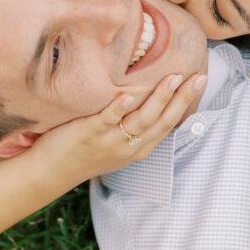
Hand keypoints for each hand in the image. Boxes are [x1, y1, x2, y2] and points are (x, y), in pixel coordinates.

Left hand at [35, 72, 206, 180]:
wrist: (50, 172)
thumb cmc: (82, 153)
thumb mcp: (115, 145)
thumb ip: (131, 126)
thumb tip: (145, 97)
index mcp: (137, 149)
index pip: (168, 124)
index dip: (185, 103)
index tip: (199, 81)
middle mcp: (128, 147)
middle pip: (162, 121)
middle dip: (182, 98)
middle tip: (199, 77)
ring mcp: (110, 141)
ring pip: (141, 120)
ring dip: (159, 98)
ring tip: (172, 78)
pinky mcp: (89, 134)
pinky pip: (107, 120)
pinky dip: (118, 108)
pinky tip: (126, 95)